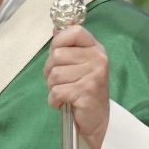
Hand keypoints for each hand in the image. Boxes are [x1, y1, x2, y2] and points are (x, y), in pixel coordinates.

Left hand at [44, 25, 110, 148]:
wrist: (98, 120)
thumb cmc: (84, 89)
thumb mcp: (78, 64)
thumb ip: (67, 47)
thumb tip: (56, 28)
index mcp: (95, 48)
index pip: (74, 31)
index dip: (59, 41)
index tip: (58, 54)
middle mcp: (97, 59)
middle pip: (57, 54)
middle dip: (50, 70)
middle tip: (60, 80)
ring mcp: (93, 75)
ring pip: (54, 74)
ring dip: (52, 87)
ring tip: (64, 92)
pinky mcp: (86, 91)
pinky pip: (56, 91)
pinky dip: (54, 100)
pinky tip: (62, 102)